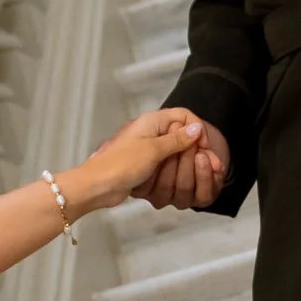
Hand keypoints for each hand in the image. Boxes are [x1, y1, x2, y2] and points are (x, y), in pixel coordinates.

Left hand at [60, 110, 210, 219]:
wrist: (97, 186)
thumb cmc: (120, 164)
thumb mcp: (153, 149)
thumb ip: (177, 139)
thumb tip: (196, 127)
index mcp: (152, 121)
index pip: (183, 115)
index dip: (196, 129)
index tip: (203, 147)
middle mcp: (150, 132)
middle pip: (181, 135)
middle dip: (190, 150)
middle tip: (199, 164)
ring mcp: (147, 150)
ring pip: (173, 153)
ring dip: (179, 165)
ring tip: (179, 175)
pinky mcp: (144, 166)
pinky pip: (164, 167)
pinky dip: (169, 174)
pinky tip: (170, 181)